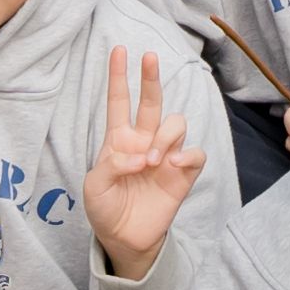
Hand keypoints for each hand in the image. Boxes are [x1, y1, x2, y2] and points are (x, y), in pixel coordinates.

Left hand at [84, 49, 200, 273]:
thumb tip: (140, 157)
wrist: (125, 238)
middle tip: (149, 56)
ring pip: (176, 123)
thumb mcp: (94, 186)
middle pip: (152, 102)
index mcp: (119, 140)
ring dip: (165, 136)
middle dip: (150, 77)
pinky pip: (195, 153)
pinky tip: (174, 165)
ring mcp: (165, 156)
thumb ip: (112, 164)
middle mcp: (144, 141)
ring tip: (152, 161)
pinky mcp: (183, 174)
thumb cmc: (106, 208)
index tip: (119, 50)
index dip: (119, 76)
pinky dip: (187, 155)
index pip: (119, 102)